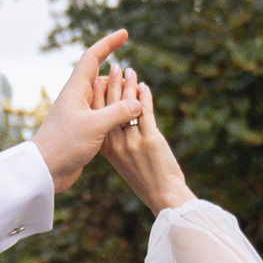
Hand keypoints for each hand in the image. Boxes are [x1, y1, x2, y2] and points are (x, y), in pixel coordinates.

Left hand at [31, 30, 138, 189]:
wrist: (44, 170)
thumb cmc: (64, 145)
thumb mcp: (95, 126)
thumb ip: (118, 112)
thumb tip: (138, 103)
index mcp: (76, 90)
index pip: (92, 58)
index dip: (108, 43)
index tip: (124, 34)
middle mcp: (77, 99)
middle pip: (102, 79)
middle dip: (120, 77)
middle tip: (136, 78)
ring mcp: (80, 115)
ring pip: (104, 99)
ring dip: (119, 98)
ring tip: (137, 102)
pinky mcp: (83, 131)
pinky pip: (103, 116)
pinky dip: (116, 115)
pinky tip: (128, 121)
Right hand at [98, 77, 192, 213]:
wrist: (162, 195)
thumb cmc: (146, 180)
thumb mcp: (125, 162)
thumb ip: (120, 143)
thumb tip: (121, 123)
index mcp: (107, 148)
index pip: (99, 115)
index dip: (100, 95)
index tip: (100, 79)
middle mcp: (116, 144)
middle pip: (111, 106)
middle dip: (113, 84)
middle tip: (115, 67)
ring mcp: (132, 141)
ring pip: (128, 106)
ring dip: (130, 86)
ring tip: (131, 71)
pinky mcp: (149, 139)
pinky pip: (145, 111)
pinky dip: (146, 97)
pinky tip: (144, 87)